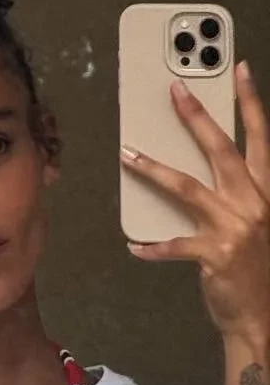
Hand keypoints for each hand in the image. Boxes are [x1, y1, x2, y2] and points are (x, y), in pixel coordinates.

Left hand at [121, 61, 269, 351]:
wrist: (263, 314)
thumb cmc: (257, 266)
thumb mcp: (259, 222)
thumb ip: (240, 194)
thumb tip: (205, 172)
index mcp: (268, 190)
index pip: (260, 137)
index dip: (250, 102)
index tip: (238, 71)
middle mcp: (256, 201)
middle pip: (223, 150)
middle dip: (198, 118)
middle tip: (175, 92)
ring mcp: (236, 227)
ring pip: (188, 188)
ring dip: (154, 170)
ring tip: (129, 155)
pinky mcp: (216, 255)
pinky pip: (175, 245)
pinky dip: (153, 246)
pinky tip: (134, 245)